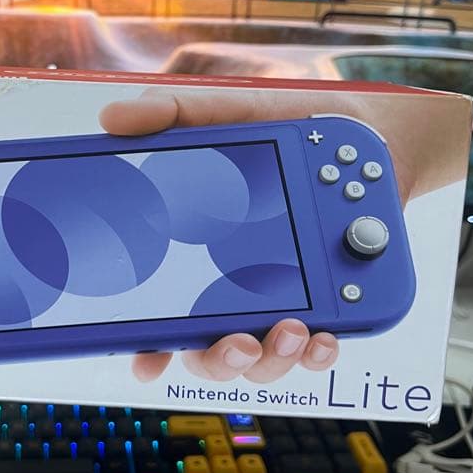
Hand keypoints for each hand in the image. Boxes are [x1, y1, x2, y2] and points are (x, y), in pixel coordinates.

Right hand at [99, 88, 355, 384]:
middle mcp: (231, 289)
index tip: (146, 359)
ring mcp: (278, 302)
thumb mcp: (224, 112)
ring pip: (262, 360)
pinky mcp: (327, 306)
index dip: (147, 346)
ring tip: (291, 329)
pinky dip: (317, 353)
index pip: (160, 313)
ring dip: (271, 359)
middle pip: (211, 353)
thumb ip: (170, 113)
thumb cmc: (284, 127)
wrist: (361, 133)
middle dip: (221, 360)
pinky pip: (315, 349)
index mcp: (193, 255)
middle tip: (236, 341)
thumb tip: (111, 117)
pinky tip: (322, 336)